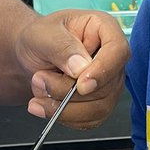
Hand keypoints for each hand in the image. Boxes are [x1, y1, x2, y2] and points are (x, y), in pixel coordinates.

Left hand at [15, 10, 129, 127]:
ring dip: (63, 107)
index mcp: (104, 29)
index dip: (103, 70)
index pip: (118, 51)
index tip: (81, 85)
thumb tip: (81, 67)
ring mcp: (109, 83)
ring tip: (39, 90)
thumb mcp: (42, 34)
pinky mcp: (100, 103)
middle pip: (106, 86)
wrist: (32, 56)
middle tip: (39, 79)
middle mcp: (112, 57)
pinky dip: (65, 117)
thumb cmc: (40, 38)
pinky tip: (46, 105)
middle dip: (67, 91)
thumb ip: (61, 47)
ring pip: (99, 108)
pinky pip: (90, 120)